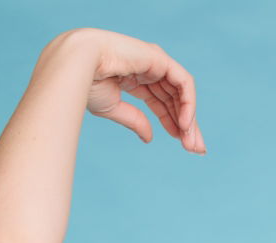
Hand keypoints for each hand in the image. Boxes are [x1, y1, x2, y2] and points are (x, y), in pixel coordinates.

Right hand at [73, 27, 205, 153]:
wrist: (78, 66)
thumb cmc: (88, 84)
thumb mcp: (114, 108)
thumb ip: (135, 121)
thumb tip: (150, 138)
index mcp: (135, 78)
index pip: (161, 103)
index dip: (173, 124)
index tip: (183, 145)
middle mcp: (149, 68)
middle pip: (175, 100)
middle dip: (187, 126)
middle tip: (196, 150)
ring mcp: (156, 61)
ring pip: (182, 93)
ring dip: (190, 119)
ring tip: (192, 144)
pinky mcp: (160, 58)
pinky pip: (184, 83)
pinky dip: (189, 103)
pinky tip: (186, 125)